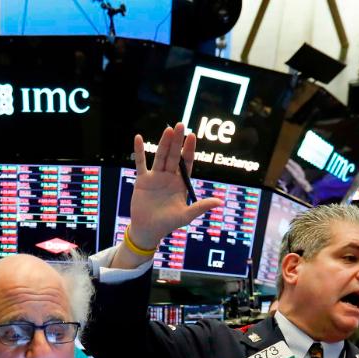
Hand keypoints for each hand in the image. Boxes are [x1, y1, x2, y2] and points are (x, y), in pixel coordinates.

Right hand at [110, 124, 221, 268]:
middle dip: (177, 141)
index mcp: (180, 183)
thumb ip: (201, 207)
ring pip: (160, 156)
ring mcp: (155, 177)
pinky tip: (139, 138)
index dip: (189, 149)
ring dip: (164, 143)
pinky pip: (140, 163)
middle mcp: (169, 177)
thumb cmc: (168, 224)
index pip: (187, 162)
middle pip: (174, 156)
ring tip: (168, 129)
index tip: (192, 136)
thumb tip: (220, 202)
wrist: (148, 230)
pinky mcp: (142, 180)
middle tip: (180, 125)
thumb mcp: (186, 216)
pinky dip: (139, 151)